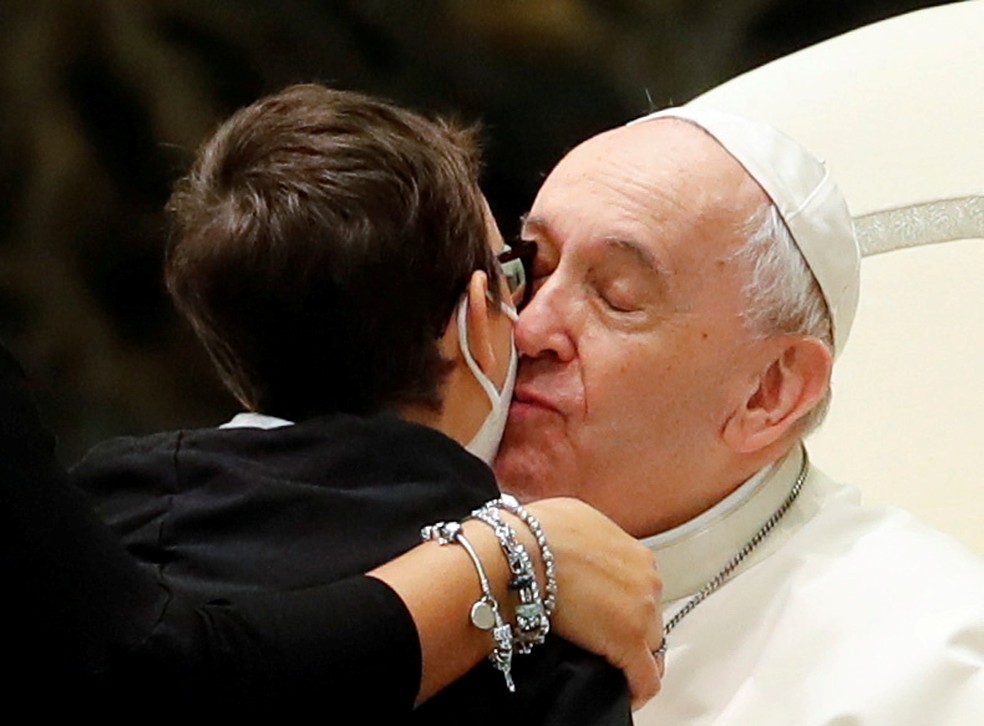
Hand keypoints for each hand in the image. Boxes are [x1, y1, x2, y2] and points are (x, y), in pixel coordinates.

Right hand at [522, 497, 663, 708]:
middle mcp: (645, 578)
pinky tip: (626, 694)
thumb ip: (588, 537)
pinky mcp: (628, 643)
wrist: (522, 551)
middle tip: (605, 639)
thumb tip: (575, 544)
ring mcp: (641, 611)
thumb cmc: (535, 532)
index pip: (641, 587)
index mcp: (634, 552)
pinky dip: (638, 689)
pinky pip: (646, 678)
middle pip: (649, 615)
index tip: (611, 613)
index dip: (626, 603)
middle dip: (630, 627)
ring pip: (650, 645)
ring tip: (611, 665)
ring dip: (633, 654)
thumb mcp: (571, 518)